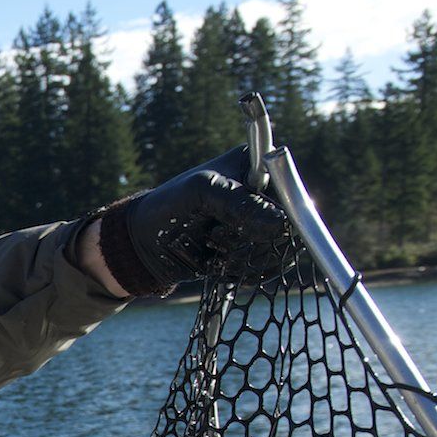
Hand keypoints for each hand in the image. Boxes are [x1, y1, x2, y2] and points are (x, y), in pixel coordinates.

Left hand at [96, 147, 292, 295]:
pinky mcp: (253, 251)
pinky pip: (266, 268)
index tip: (251, 228)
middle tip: (217, 238)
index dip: (280, 214)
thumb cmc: (168, 206)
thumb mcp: (200, 193)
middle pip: (291, 226)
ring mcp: (261, 225)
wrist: (144, 245)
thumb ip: (239, 203)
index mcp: (258, 166)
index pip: (293, 191)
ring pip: (280, 251)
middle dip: (255, 240)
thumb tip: (281, 223)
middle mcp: (265, 194)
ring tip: (212, 248)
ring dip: (245, 257)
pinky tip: (217, 262)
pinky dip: (242, 271)